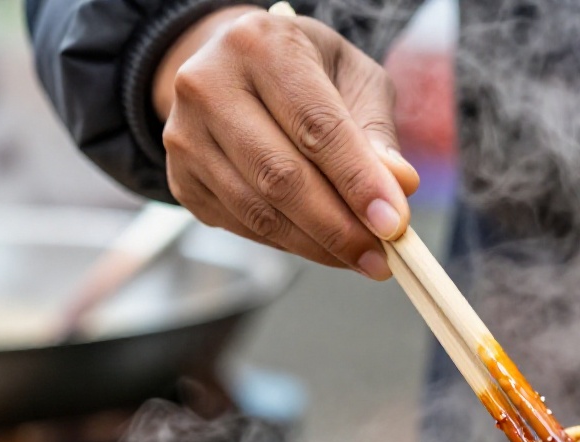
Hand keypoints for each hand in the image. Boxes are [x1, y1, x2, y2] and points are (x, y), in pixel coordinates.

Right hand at [153, 5, 419, 278]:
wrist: (240, 71)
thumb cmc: (309, 73)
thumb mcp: (355, 80)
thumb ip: (377, 133)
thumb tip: (399, 185)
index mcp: (260, 45)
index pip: (315, 126)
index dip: (357, 182)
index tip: (393, 224)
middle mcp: (208, 85)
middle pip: (280, 176)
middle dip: (339, 227)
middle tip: (381, 258)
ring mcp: (185, 135)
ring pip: (258, 211)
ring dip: (316, 245)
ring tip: (361, 256)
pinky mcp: (180, 179)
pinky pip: (242, 226)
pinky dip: (289, 243)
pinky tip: (320, 242)